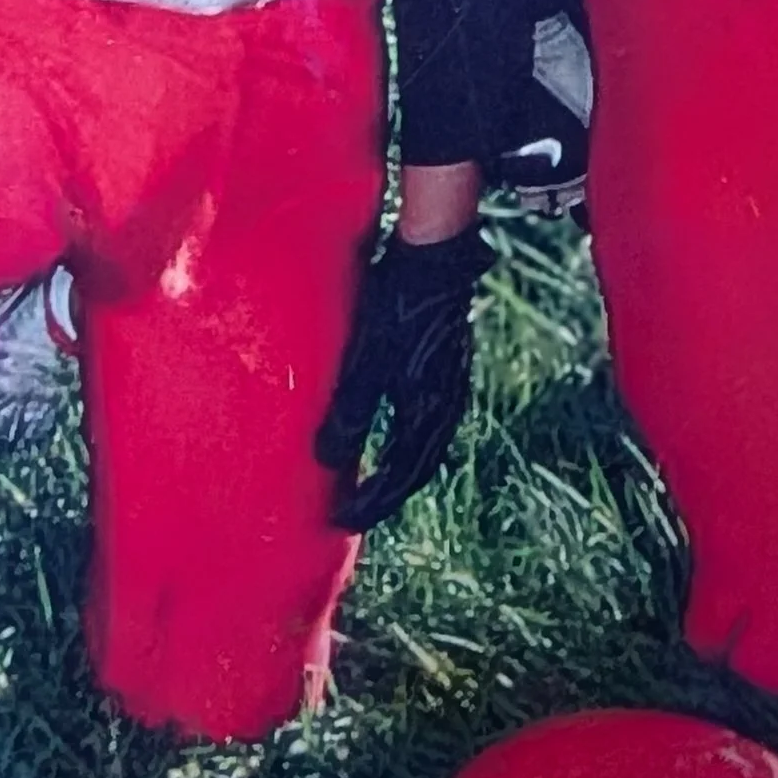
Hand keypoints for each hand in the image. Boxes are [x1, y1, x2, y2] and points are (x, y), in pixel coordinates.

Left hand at [314, 225, 490, 531]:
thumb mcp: (367, 359)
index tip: (341, 520)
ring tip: (369, 480)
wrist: (436, 257)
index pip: (401, 476)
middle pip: (417, 467)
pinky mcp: (447, 367)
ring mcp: (451, 386)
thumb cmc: (398, 306)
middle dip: (385, 493)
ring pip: (424, 445)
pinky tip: (390, 432)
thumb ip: (350, 411)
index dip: (371, 502)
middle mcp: (446, 406)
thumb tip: (327, 461)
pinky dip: (407, 441)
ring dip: (398, 469)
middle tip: (353, 510)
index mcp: (428, 411)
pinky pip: (428, 421)